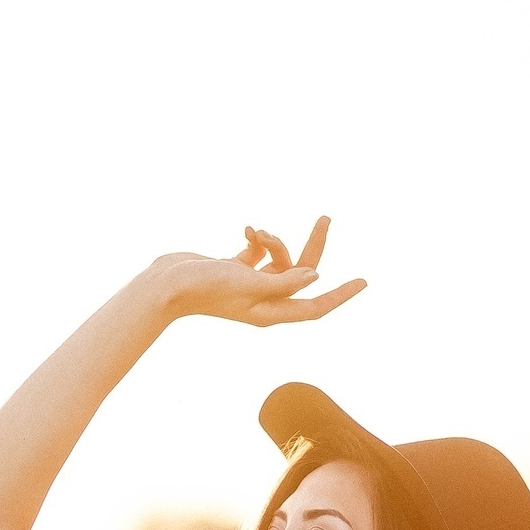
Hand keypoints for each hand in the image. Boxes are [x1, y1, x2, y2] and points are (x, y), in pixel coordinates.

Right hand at [145, 216, 367, 326]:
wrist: (165, 284)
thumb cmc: (204, 287)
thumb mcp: (248, 282)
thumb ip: (283, 281)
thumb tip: (313, 276)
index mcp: (270, 312)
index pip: (314, 306)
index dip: (340, 295)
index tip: (363, 282)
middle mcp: (263, 301)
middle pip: (301, 273)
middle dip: (312, 245)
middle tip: (326, 217)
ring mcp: (249, 286)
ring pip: (278, 259)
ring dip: (272, 240)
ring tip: (255, 232)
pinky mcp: (236, 269)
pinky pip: (259, 252)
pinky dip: (257, 239)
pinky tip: (247, 230)